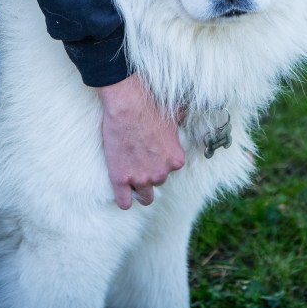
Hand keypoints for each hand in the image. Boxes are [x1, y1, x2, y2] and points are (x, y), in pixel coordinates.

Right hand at [96, 73, 184, 209]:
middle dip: (150, 173)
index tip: (151, 155)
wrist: (127, 105)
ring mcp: (141, 178)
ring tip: (132, 177)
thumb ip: (180, 124)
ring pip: (144, 197)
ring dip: (139, 189)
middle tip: (139, 160)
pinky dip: (124, 200)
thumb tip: (185, 114)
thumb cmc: (150, 108)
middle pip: (157, 182)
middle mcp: (161, 173)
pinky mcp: (121, 179)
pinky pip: (124, 202)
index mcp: (176, 160)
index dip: (160, 162)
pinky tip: (122, 192)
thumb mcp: (174, 117)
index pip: (170, 171)